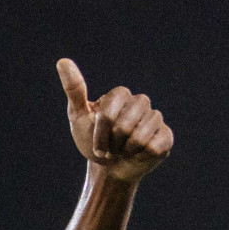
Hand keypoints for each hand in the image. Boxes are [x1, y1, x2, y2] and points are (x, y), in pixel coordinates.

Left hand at [59, 58, 172, 182]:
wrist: (108, 167)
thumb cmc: (91, 141)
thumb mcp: (77, 117)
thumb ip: (74, 90)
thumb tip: (62, 61)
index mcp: (120, 95)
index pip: (109, 113)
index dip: (101, 133)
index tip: (96, 144)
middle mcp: (141, 102)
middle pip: (124, 125)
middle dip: (112, 143)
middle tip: (110, 148)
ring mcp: (155, 118)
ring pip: (140, 137)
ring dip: (125, 151)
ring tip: (122, 151)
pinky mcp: (166, 136)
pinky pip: (154, 146)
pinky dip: (140, 156)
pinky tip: (138, 155)